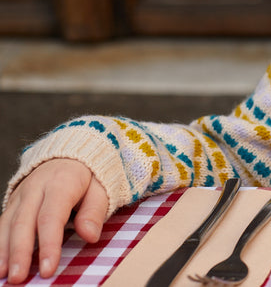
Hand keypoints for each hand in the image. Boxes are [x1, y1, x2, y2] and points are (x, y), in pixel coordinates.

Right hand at [0, 159, 108, 283]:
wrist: (70, 154)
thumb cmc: (88, 176)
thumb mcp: (101, 188)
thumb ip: (95, 212)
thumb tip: (90, 236)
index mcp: (60, 183)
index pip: (51, 218)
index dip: (48, 245)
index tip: (48, 269)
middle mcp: (35, 189)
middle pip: (24, 223)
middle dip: (20, 253)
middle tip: (19, 278)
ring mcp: (21, 196)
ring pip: (8, 224)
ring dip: (3, 251)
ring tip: (2, 275)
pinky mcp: (12, 203)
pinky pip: (2, 224)